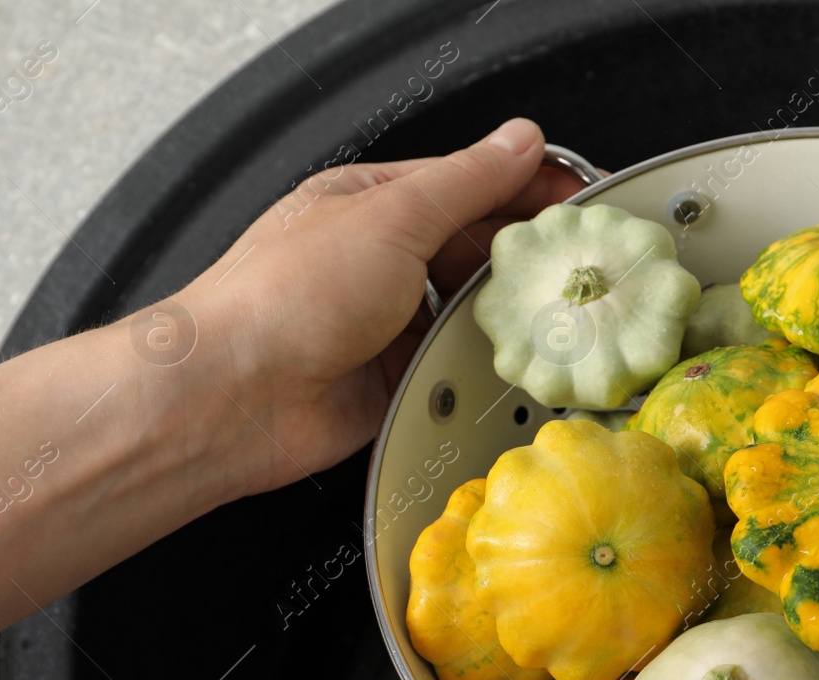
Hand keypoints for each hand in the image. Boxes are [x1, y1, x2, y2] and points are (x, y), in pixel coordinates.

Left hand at [0, 117, 584, 647]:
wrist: (237, 398)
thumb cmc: (284, 297)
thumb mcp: (391, 216)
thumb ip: (466, 182)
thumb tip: (518, 142)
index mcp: (373, 203)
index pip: (470, 183)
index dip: (528, 187)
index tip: (581, 202)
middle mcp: (382, 260)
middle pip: (479, 249)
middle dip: (527, 257)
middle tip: (578, 266)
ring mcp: (391, 323)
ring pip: (475, 313)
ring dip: (505, 317)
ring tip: (544, 318)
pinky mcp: (399, 380)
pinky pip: (460, 370)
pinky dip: (482, 369)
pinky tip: (503, 365)